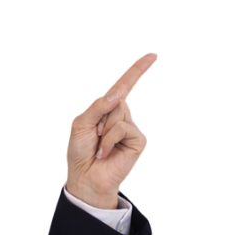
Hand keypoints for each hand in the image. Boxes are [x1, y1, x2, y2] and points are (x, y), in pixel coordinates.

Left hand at [66, 52, 156, 207]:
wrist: (85, 178)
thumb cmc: (81, 152)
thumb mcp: (81, 124)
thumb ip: (97, 106)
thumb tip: (118, 93)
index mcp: (109, 109)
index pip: (125, 86)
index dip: (137, 70)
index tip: (152, 56)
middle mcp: (122, 116)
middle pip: (118, 98)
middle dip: (101, 115)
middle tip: (95, 135)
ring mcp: (131, 128)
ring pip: (120, 112)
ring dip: (104, 130)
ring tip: (100, 146)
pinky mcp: (138, 141)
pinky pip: (124, 128)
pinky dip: (110, 139)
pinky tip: (106, 152)